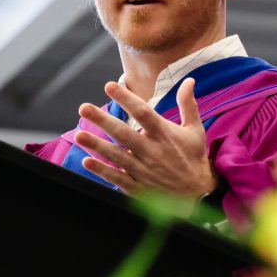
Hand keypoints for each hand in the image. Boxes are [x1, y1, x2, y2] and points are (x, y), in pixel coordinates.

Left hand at [74, 77, 216, 197]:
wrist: (198, 196)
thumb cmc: (193, 159)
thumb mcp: (195, 130)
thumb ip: (188, 105)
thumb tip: (189, 80)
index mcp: (165, 134)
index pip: (143, 112)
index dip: (126, 98)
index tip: (109, 86)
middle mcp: (152, 151)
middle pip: (124, 133)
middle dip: (102, 120)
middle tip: (83, 108)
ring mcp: (144, 170)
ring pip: (116, 156)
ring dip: (96, 145)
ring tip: (78, 135)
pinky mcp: (138, 187)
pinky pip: (117, 177)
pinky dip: (102, 171)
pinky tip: (87, 162)